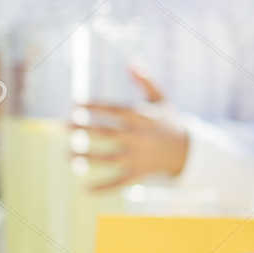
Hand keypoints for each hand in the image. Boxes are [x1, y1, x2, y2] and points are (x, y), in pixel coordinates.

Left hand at [66, 65, 189, 190]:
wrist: (189, 150)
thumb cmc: (169, 121)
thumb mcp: (161, 100)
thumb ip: (146, 81)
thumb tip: (131, 62)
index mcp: (142, 117)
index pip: (113, 111)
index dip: (92, 107)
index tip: (74, 105)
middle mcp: (139, 137)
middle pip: (106, 134)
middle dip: (84, 130)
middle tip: (64, 126)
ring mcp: (139, 156)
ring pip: (108, 159)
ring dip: (85, 158)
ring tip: (66, 156)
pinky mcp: (139, 173)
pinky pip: (119, 182)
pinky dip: (103, 188)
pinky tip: (85, 190)